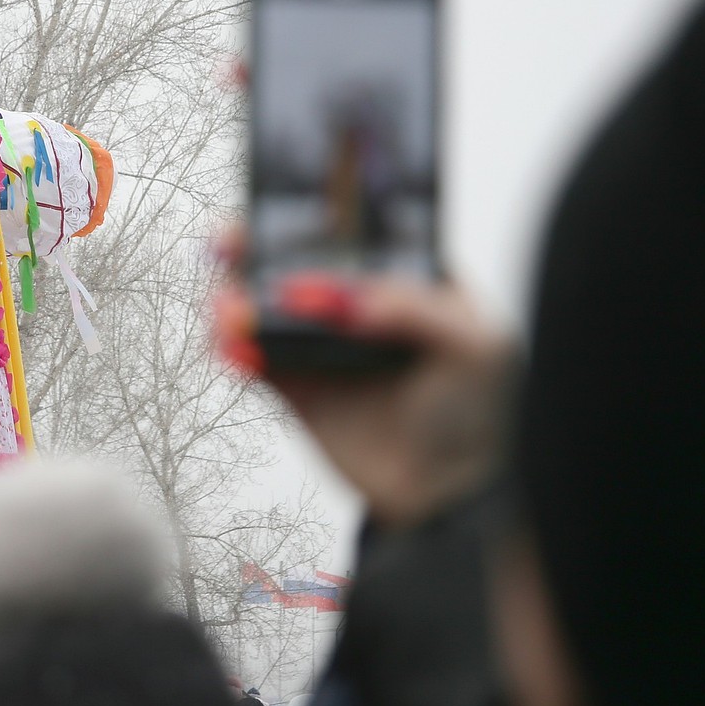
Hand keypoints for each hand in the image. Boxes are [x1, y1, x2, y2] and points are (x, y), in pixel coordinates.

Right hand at [213, 244, 512, 525]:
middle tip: (231, 244)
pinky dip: (233, 348)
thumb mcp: (474, 346)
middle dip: (254, 246)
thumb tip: (344, 300)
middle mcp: (354, 302)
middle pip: (294, 259)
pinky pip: (254, 358)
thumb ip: (415, 309)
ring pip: (264, 306)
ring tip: (226, 308)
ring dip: (234, 297)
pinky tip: (225, 344)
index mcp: (403, 276)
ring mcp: (321, 343)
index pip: (353, 231)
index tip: (283, 209)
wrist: (448, 496)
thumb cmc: (479, 412)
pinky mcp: (295, 384)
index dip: (315, 214)